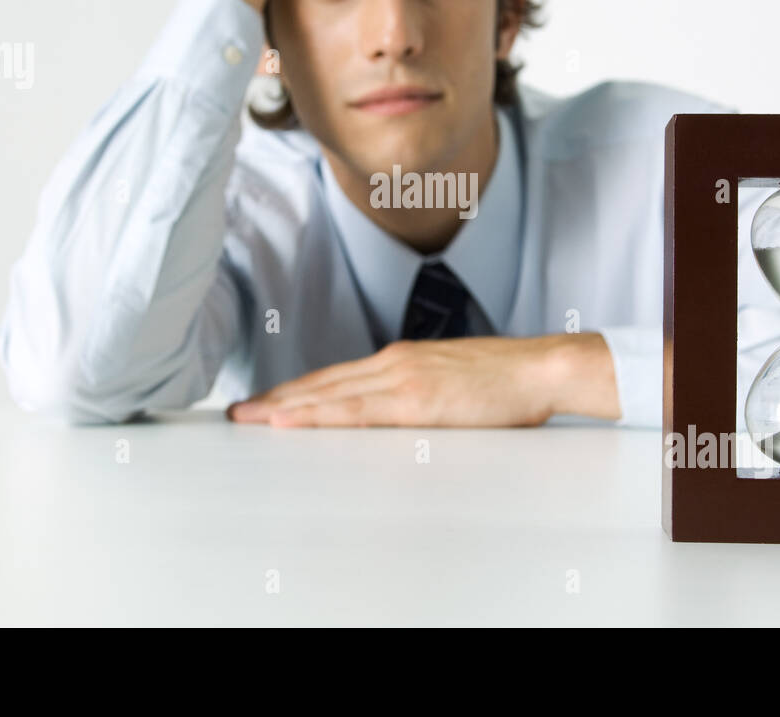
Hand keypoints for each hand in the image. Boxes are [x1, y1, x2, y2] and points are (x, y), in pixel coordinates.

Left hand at [226, 334, 619, 427]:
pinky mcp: (416, 400)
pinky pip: (356, 410)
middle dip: (278, 399)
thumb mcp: (450, 382)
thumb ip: (418, 393)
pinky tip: (292, 420)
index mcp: (402, 360)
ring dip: (285, 406)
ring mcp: (402, 378)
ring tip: (251, 418)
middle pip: (323, 384)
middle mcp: (394, 363)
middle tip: (239, 413)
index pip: (337, 378)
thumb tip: (394, 413)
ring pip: (330, 394)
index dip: (298, 391)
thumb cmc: (505, 380)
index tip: (267, 402)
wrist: (540, 368)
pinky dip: (318, 413)